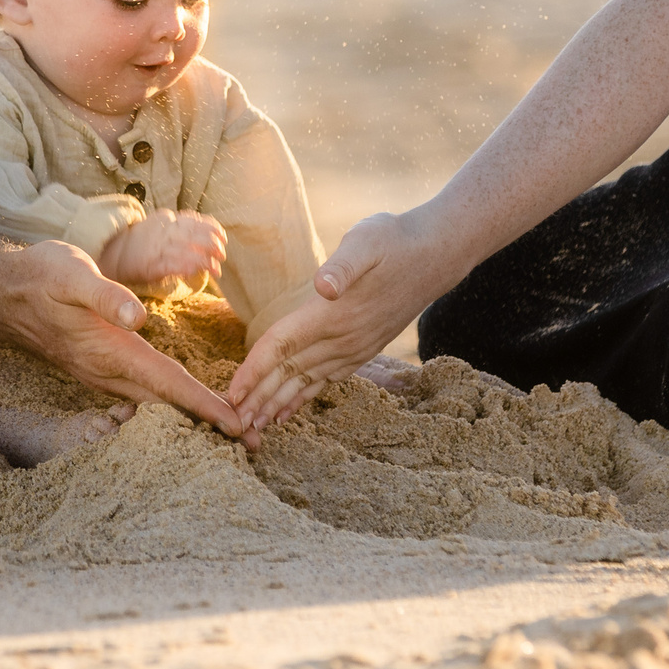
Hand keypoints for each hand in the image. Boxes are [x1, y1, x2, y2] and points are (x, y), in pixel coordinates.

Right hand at [0, 191, 253, 443]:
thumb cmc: (39, 275)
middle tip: (250, 441)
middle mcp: (105, 372)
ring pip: (151, 404)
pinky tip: (181, 407)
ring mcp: (98, 375)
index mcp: (109, 351)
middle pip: (165, 405)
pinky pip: (138, 396)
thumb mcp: (72, 273)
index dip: (203, 405)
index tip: (236, 424)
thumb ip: (108, 295)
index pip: (166, 384)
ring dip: (188, 418)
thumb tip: (140, 319)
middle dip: (206, 423)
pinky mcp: (94, 370)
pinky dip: (166, 404)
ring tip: (225, 430)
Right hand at [97, 210, 227, 292]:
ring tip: (216, 268)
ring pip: (185, 248)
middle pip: (191, 232)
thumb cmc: (139, 246)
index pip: (191, 219)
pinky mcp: (150, 264)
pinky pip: (171, 264)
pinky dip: (187, 266)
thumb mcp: (158, 229)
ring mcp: (155, 247)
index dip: (210, 227)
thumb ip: (178, 231)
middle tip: (222, 254)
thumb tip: (207, 239)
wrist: (109, 254)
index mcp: (164, 220)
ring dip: (204, 258)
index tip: (222, 236)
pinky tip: (197, 271)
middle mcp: (161, 230)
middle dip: (210, 243)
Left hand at [224, 210, 442, 431]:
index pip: (283, 347)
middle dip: (258, 399)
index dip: (254, 371)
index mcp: (334, 314)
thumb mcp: (367, 241)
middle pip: (289, 373)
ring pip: (307, 382)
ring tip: (254, 427)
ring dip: (278, 405)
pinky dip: (304, 396)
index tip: (231, 394)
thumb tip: (324, 286)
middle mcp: (344, 338)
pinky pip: (326, 379)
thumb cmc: (395, 240)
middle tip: (231, 425)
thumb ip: (343, 266)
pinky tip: (290, 410)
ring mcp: (355, 348)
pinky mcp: (363, 348)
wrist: (437, 254)